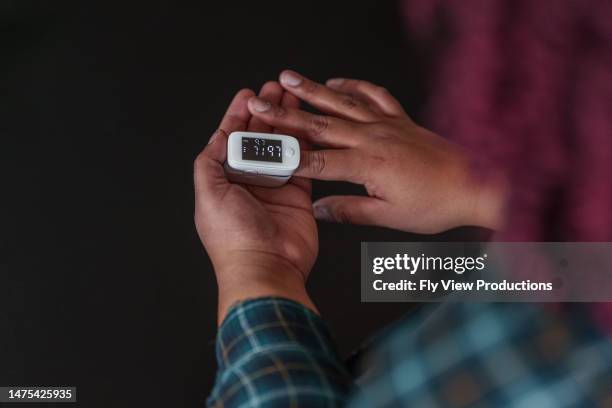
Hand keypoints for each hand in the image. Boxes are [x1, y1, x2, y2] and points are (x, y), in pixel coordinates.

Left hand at [194, 82, 317, 323]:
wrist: (266, 267)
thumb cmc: (233, 237)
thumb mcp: (208, 194)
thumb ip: (209, 162)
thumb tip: (217, 137)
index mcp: (224, 180)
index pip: (230, 139)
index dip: (238, 116)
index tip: (247, 95)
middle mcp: (249, 182)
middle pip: (257, 138)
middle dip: (265, 112)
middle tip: (274, 89)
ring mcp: (274, 187)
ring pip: (280, 147)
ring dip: (286, 123)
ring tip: (293, 98)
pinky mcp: (298, 195)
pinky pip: (302, 164)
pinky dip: (304, 145)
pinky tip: (307, 126)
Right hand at [246, 70, 506, 233]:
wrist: (477, 184)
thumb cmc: (436, 203)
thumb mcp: (389, 216)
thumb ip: (350, 211)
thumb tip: (319, 210)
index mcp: (367, 164)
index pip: (317, 159)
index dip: (286, 154)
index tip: (261, 148)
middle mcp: (373, 137)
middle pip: (321, 124)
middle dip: (286, 114)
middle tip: (261, 103)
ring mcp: (387, 124)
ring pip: (342, 102)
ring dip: (313, 90)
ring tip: (288, 79)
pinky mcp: (400, 119)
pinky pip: (373, 95)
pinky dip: (354, 85)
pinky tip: (338, 82)